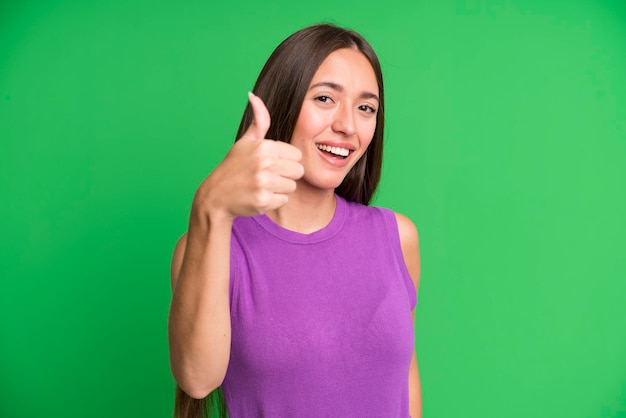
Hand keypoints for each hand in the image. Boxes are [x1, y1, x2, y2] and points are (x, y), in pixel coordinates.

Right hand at [193, 92, 303, 219]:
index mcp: (264, 146)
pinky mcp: (262, 200)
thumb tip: (253, 95)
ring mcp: (263, 182)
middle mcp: (264, 163)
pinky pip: (283, 200)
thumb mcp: (245, 142)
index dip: (286, 161)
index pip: (296, 155)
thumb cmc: (233, 167)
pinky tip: (258, 196)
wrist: (216, 196)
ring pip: (291, 187)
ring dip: (279, 189)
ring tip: (262, 186)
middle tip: (267, 176)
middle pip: (298, 171)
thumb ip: (258, 121)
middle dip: (285, 175)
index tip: (270, 164)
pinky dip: (273, 201)